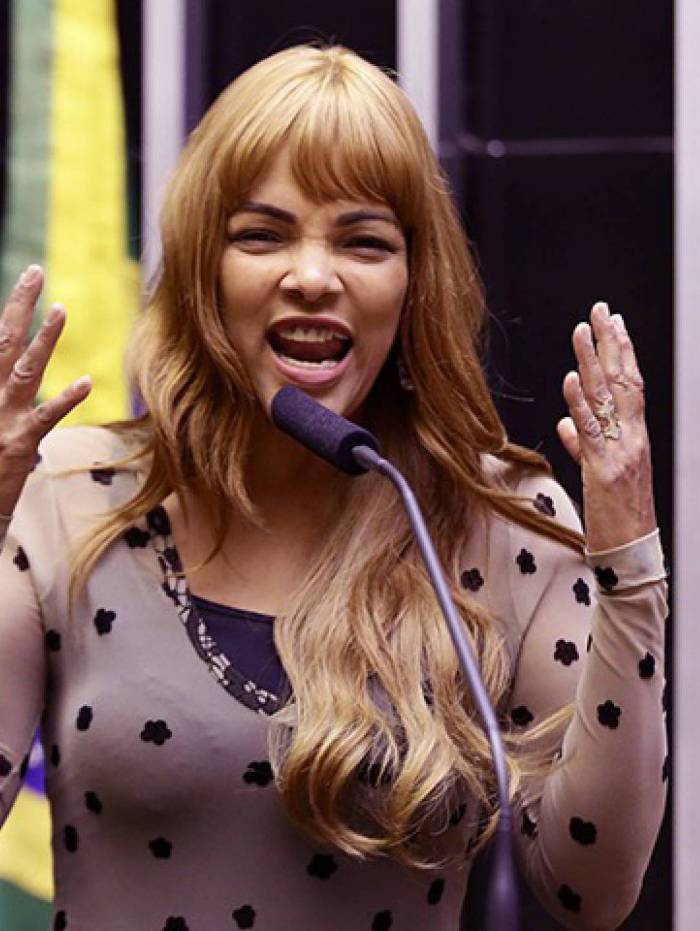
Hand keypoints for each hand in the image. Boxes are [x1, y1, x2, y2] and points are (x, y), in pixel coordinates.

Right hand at [0, 265, 91, 516]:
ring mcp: (2, 420)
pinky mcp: (20, 446)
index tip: (29, 279)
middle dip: (19, 305)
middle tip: (36, 271)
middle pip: (2, 341)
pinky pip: (45, 417)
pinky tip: (88, 381)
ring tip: (61, 309)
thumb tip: (16, 361)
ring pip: (24, 370)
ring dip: (44, 339)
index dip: (12, 309)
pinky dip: (66, 399)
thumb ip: (5, 383)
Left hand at [556, 301, 656, 551]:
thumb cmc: (619, 518)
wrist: (631, 555)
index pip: (630, 386)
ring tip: (583, 331)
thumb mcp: (601, 475)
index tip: (612, 323)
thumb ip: (583, 445)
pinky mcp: (604, 472)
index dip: (622, 352)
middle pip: (622, 382)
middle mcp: (632, 440)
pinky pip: (591, 433)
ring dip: (593, 362)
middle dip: (611, 343)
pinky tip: (571, 381)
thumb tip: (565, 422)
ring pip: (607, 400)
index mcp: (634, 438)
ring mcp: (620, 454)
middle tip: (600, 311)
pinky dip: (580, 404)